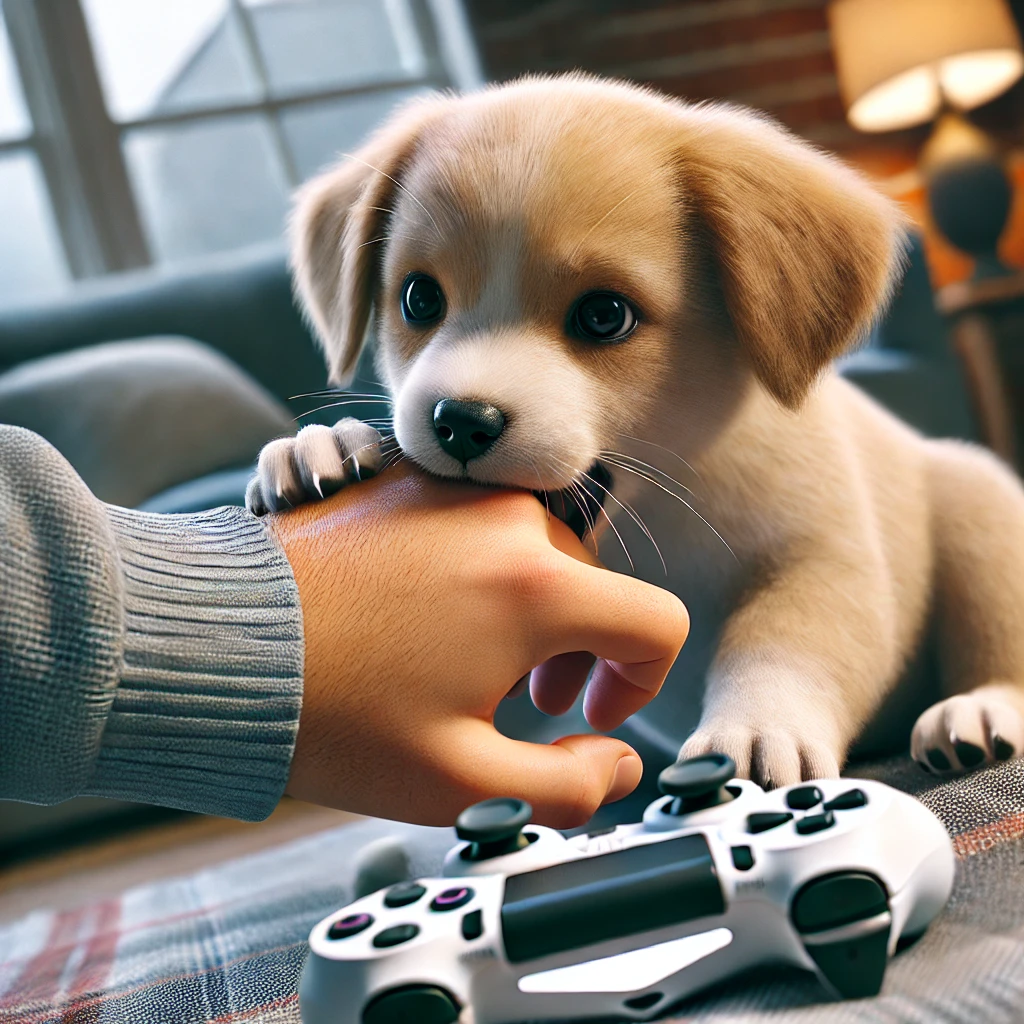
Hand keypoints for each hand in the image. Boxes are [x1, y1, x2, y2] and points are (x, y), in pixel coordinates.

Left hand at [268, 463, 688, 827]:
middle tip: (525, 700)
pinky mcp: (410, 480)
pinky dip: (482, 569)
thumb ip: (569, 788)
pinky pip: (479, 524)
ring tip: (473, 659)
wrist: (220, 644)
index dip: (644, 681)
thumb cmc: (331, 712)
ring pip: (538, 551)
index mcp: (536, 586)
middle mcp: (506, 518)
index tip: (593, 713)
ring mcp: (454, 490)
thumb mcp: (460, 782)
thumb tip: (617, 764)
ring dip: (531, 608)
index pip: (656, 622)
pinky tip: (429, 614)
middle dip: (579, 650)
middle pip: (593, 585)